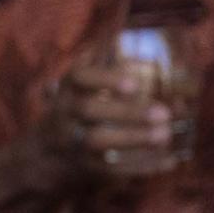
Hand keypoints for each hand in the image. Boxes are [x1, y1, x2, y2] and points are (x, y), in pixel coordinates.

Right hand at [32, 47, 184, 190]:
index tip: (134, 83)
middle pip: (90, 111)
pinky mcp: (84, 167)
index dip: (104, 79)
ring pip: (98, 141)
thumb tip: (127, 43)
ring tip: (165, 135)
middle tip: (163, 113)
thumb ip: (101, 65)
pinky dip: (142, 166)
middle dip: (126, 112)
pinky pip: (111, 169)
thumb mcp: (79, 86)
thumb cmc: (75, 110)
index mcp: (68, 89)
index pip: (78, 78)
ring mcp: (72, 142)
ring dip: (134, 139)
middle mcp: (65, 114)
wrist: (43, 154)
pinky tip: (170, 161)